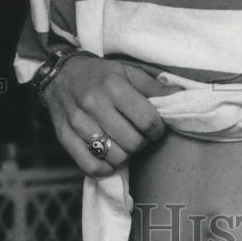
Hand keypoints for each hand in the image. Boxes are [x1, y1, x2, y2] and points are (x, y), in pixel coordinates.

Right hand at [42, 57, 177, 177]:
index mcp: (114, 85)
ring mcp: (77, 122)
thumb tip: (180, 98)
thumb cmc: (101, 75)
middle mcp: (94, 103)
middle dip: (142, 143)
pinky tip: (109, 160)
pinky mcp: (64, 137)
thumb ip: (154, 87)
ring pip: (114, 157)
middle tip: (139, 136)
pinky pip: (89, 166)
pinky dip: (104, 169)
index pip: (147, 121)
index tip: (155, 128)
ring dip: (125, 155)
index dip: (157, 130)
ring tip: (124, 144)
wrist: (61, 75)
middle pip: (132, 142)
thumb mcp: (128, 72)